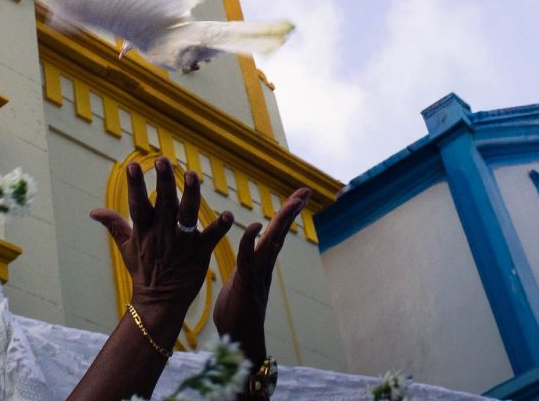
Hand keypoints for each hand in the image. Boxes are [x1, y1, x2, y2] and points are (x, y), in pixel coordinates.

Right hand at [90, 158, 233, 334]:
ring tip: (192, 176)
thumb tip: (93, 211)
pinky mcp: (199, 254)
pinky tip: (228, 215)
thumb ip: (114, 224)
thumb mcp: (126, 247)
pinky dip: (220, 227)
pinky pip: (211, 238)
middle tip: (163, 160)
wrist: (159, 302)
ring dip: (191, 195)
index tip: (132, 165)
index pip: (138, 203)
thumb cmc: (143, 271)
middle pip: (164, 203)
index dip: (135, 184)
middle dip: (164, 181)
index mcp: (144, 230)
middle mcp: (163, 233)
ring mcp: (182, 243)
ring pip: (187, 215)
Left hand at [212, 187, 310, 365]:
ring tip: (293, 202)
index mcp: (259, 265)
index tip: (296, 197)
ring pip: (271, 243)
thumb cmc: (235, 319)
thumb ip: (242, 275)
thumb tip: (242, 270)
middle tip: (304, 191)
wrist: (239, 346)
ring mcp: (258, 275)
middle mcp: (263, 267)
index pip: (274, 235)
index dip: (283, 216)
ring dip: (281, 221)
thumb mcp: (238, 288)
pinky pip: (249, 259)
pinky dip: (251, 242)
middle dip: (290, 211)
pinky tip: (255, 227)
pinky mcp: (247, 284)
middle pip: (279, 233)